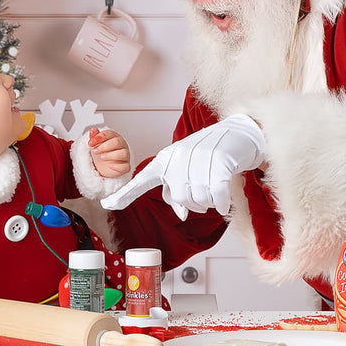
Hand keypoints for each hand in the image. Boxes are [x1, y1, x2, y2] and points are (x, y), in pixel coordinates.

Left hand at [88, 127, 130, 178]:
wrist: (103, 166)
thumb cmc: (102, 153)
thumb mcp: (96, 144)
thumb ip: (95, 137)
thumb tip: (93, 130)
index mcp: (115, 137)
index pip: (109, 133)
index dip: (100, 137)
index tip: (90, 142)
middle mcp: (122, 145)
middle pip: (117, 142)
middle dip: (104, 146)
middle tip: (95, 151)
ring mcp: (125, 156)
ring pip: (123, 153)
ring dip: (111, 155)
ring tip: (102, 157)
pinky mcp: (125, 166)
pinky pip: (125, 166)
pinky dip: (117, 166)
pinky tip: (110, 165)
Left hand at [100, 115, 264, 218]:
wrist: (239, 131)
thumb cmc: (211, 154)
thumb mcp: (189, 169)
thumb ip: (180, 190)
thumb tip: (180, 214)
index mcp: (167, 159)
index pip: (143, 179)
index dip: (126, 194)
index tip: (107, 204)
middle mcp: (179, 157)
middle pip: (180, 199)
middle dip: (194, 203)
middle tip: (206, 191)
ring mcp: (199, 159)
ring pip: (199, 200)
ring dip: (210, 202)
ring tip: (216, 187)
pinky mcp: (220, 163)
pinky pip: (216, 197)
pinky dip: (221, 204)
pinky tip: (224, 201)